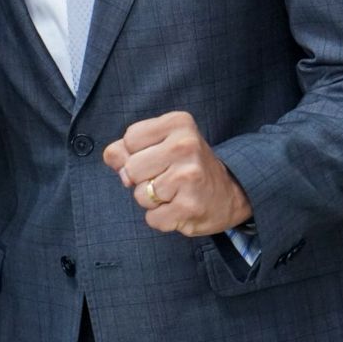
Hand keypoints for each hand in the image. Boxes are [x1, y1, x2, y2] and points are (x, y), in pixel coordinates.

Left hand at [103, 111, 251, 236]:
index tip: (159, 156)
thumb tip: (111, 157)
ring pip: (140, 195)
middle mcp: (186, 145)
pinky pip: (152, 218)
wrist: (230, 194)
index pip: (129, 139)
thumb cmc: (186, 166)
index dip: (136, 153)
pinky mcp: (190, 206)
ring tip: (175, 193)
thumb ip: (128, 146)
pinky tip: (179, 208)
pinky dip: (161, 218)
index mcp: (178, 123)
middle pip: (130, 168)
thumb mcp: (161, 144)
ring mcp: (189, 176)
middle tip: (166, 177)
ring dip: (152, 200)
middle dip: (141, 179)